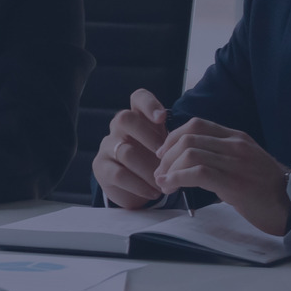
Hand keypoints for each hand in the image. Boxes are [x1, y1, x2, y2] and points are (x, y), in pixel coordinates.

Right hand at [94, 88, 171, 208]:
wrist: (134, 187)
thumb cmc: (153, 160)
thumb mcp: (164, 146)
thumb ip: (173, 138)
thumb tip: (189, 140)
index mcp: (137, 117)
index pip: (138, 98)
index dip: (149, 104)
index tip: (162, 118)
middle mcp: (118, 128)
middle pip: (124, 119)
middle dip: (148, 137)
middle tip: (164, 156)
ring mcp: (108, 147)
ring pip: (126, 152)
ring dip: (149, 170)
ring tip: (163, 182)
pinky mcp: (101, 167)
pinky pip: (119, 174)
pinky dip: (140, 185)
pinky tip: (153, 192)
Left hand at [155, 118, 290, 233]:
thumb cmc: (265, 189)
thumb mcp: (243, 163)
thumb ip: (220, 156)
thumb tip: (188, 160)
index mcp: (237, 138)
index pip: (195, 125)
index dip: (172, 138)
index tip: (163, 155)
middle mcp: (236, 146)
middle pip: (187, 139)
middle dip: (166, 156)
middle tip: (160, 173)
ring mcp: (236, 163)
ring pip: (189, 154)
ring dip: (169, 169)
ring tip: (164, 183)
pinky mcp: (235, 183)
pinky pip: (197, 173)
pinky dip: (177, 179)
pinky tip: (171, 187)